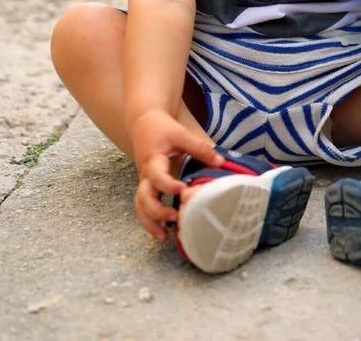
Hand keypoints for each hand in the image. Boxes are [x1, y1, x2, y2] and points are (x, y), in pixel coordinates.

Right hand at [130, 110, 221, 240]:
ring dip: (149, 222)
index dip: (168, 185)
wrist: (144, 124)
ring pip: (140, 206)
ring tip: (163, 237)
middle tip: (175, 217)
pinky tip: (162, 232)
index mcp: (153, 161)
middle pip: (143, 197)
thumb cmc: (163, 129)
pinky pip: (143, 206)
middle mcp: (146, 175)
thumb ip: (199, 148)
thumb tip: (220, 162)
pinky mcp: (147, 187)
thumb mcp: (180, 134)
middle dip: (157, 211)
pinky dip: (149, 220)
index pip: (157, 176)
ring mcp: (145, 183)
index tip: (182, 190)